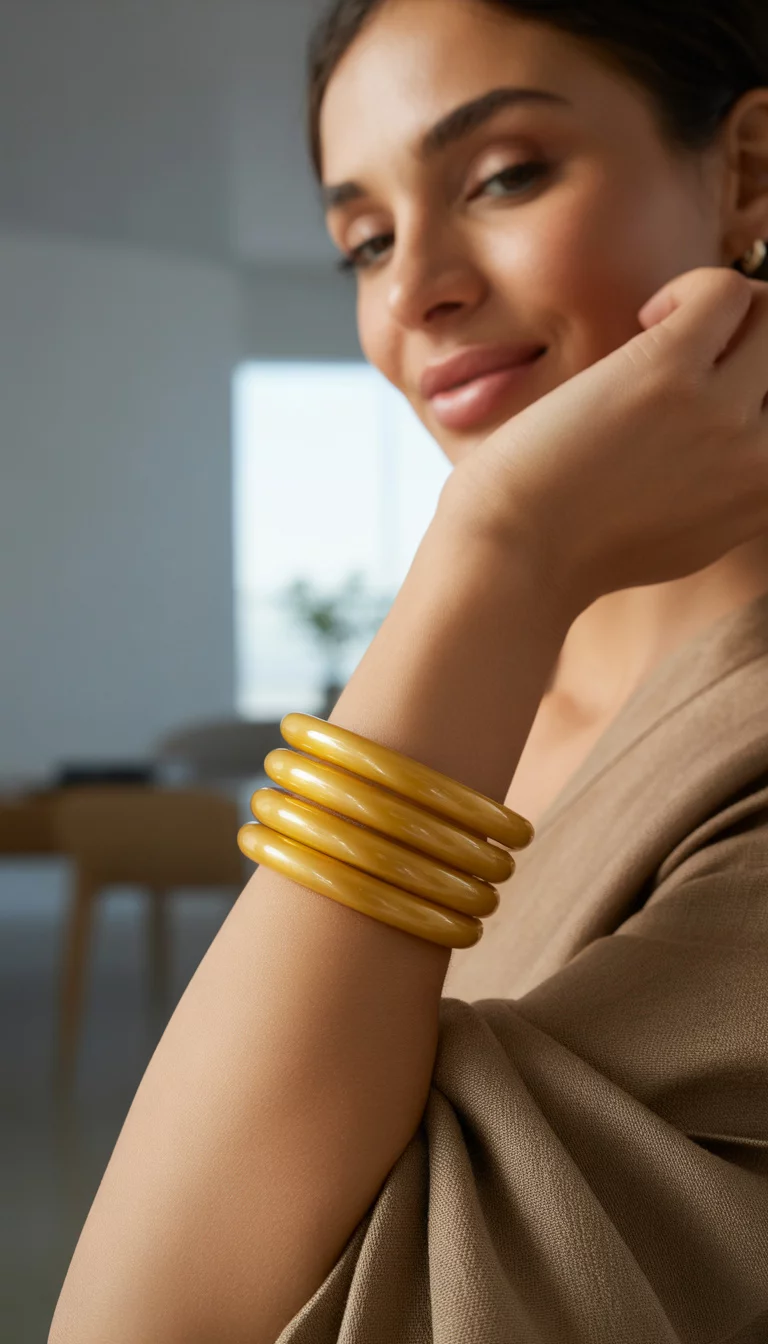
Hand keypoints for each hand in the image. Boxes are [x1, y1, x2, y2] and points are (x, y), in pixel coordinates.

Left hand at [444, 267, 767, 617]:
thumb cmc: (577, 546)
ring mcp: (721, 414)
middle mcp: (762, 459)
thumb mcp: (686, 535)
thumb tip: (738, 435)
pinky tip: (644, 322)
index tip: (728, 381)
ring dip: (730, 307)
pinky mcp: (669, 373)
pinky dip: (688, 290)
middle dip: (758, 338)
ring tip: (672, 334)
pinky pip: (722, 290)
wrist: (517, 555)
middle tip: (705, 346)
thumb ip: (729, 490)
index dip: (766, 384)